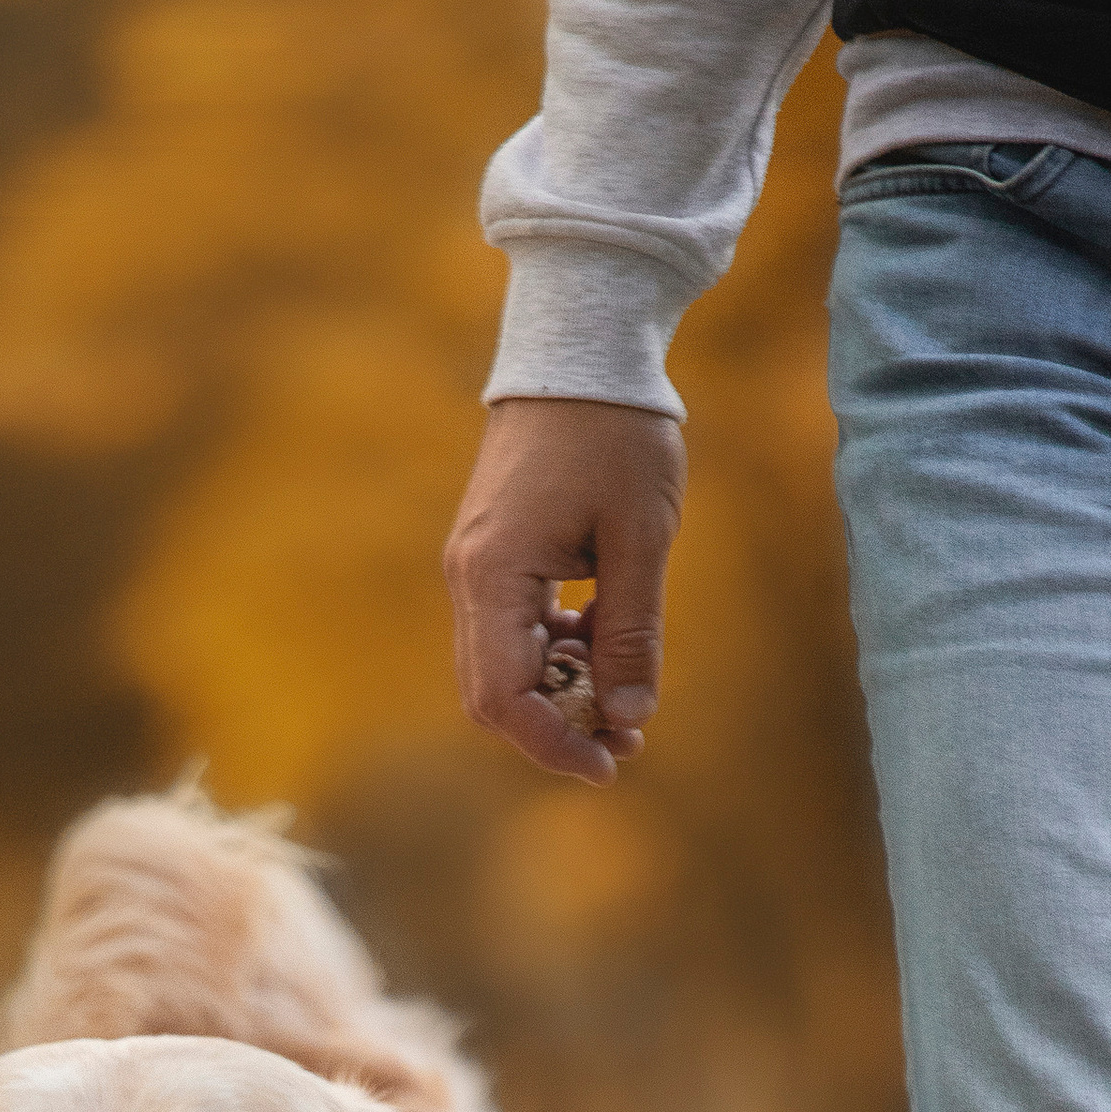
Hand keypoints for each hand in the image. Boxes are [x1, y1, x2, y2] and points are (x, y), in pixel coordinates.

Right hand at [444, 398, 685, 783]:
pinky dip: (556, 652)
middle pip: (493, 695)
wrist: (581, 348)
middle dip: (556, 728)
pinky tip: (604, 640)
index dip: (553, 744)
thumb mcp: (641, 539)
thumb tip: (627, 717)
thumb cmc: (616, 432)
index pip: (503, 697)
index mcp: (494, 574)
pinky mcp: (493, 554)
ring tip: (626, 694)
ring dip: (559, 692)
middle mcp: (469, 577)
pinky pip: (513, 631)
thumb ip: (632, 633)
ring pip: (502, 667)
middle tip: (624, 741)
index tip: (610, 763)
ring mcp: (475, 566)